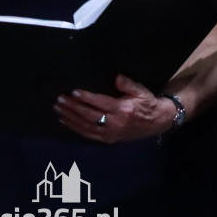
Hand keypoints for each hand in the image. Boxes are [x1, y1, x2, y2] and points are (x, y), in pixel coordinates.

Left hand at [54, 74, 174, 143]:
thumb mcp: (142, 91)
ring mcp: (110, 133)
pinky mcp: (108, 139)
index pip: (100, 103)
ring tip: (58, 109)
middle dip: (72, 107)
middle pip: (89, 115)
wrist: (157, 122)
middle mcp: (115, 123)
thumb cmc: (148, 103)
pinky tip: (65, 121)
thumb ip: (128, 84)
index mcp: (123, 110)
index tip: (73, 92)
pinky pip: (88, 134)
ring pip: (85, 126)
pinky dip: (75, 128)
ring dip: (70, 118)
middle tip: (60, 100)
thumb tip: (116, 77)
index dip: (86, 98)